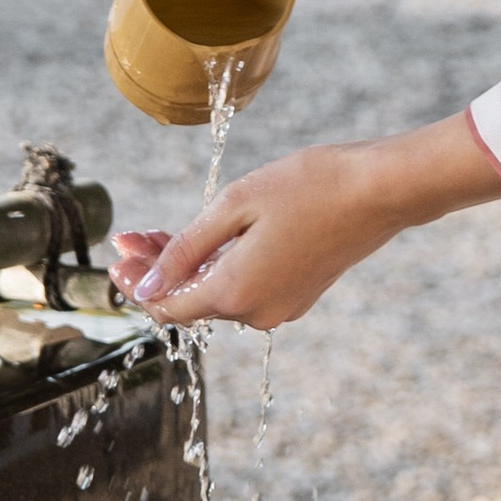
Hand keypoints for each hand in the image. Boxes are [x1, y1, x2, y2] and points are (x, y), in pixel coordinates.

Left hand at [108, 110, 493, 328]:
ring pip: (217, 295)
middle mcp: (257, 313)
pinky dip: (219, 268)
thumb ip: (184, 250)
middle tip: (133, 236)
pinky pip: (245, 289)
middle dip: (156, 271)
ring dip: (187, 268)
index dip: (137, 284)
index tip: (119, 253)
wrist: (380, 190)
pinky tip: (207, 241)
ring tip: (163, 231)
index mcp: (236, 293)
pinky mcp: (298, 295)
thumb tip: (147, 289)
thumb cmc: (309, 187)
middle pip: (189, 301)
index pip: (167, 307)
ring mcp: (281, 307)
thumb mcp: (236, 205)